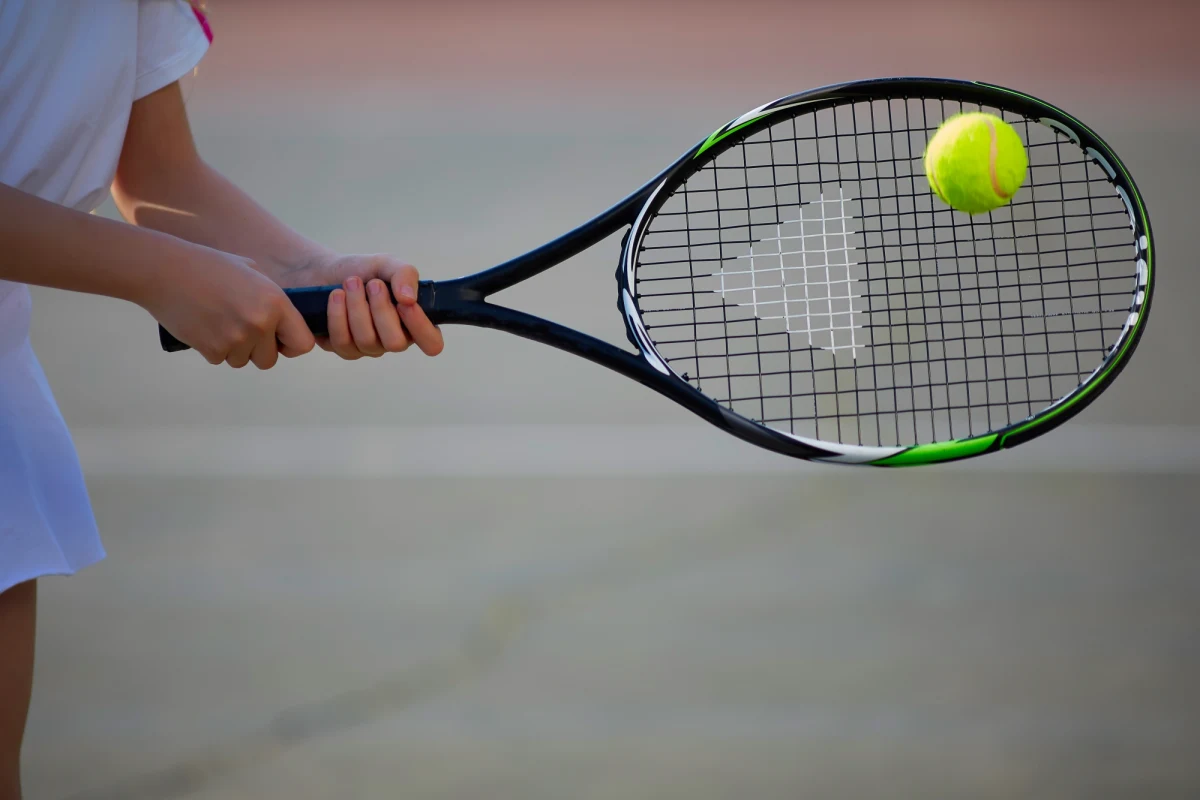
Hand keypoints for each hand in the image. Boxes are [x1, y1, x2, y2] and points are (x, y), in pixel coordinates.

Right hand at [143, 244, 314, 368]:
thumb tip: (285, 324)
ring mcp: (235, 339)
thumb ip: (272, 299)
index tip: (279, 340)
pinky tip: (204, 324)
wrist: (165, 271)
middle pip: (270, 360)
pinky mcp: (211, 349)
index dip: (291, 344)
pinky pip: (221, 359)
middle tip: (242, 329)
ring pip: (243, 361)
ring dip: (235, 349)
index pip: (302, 343)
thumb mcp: (252, 272)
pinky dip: (214, 348)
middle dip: (258, 350)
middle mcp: (259, 324)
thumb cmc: (209, 266)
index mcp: (275, 303)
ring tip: (219, 321)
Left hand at [280, 253, 444, 359]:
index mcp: (414, 322)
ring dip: (357, 307)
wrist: (326, 271)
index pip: (432, 343)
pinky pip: (343, 342)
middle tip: (372, 284)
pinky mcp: (344, 349)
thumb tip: (409, 299)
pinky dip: (338, 315)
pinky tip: (335, 296)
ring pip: (367, 341)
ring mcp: (369, 348)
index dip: (421, 327)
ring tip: (350, 283)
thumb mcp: (388, 264)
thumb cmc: (363, 270)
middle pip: (396, 343)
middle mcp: (394, 339)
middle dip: (381, 310)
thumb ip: (405, 275)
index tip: (404, 304)